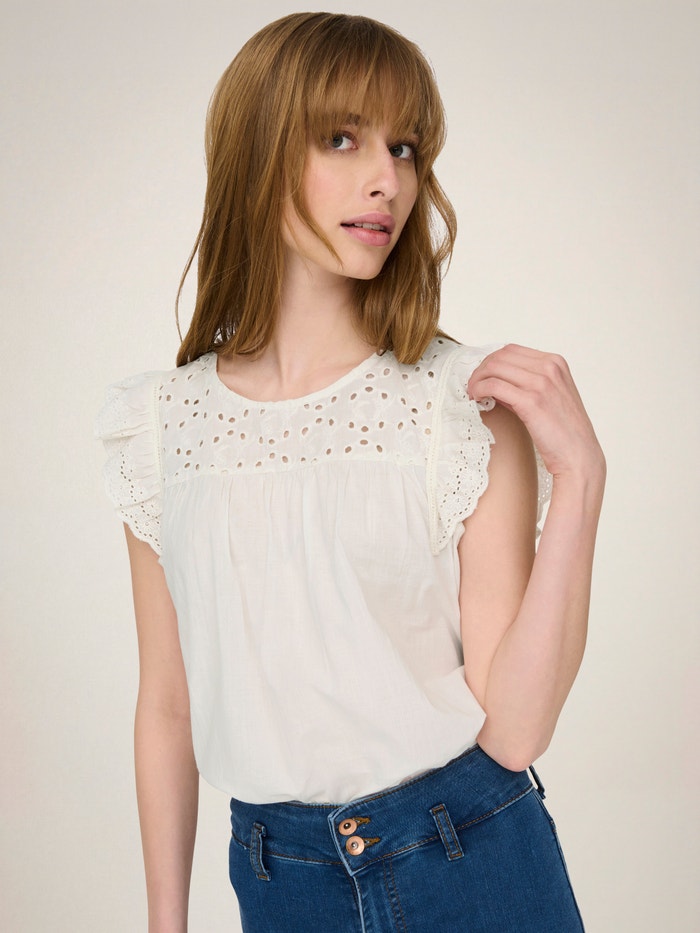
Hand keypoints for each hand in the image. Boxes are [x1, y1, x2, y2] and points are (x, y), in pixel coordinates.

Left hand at [467, 344, 604, 481]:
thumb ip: (525, 384)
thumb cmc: (563, 432)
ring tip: (473, 394)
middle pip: (500, 356)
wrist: (578, 455)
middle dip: (481, 370)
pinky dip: (479, 389)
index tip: (482, 377)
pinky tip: (477, 399)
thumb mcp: (549, 397)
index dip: (491, 362)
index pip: (511, 350)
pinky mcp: (531, 401)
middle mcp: (549, 368)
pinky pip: (494, 386)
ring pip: (494, 368)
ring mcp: (541, 383)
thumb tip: (494, 380)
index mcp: (555, 363)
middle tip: (473, 386)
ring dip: (477, 379)